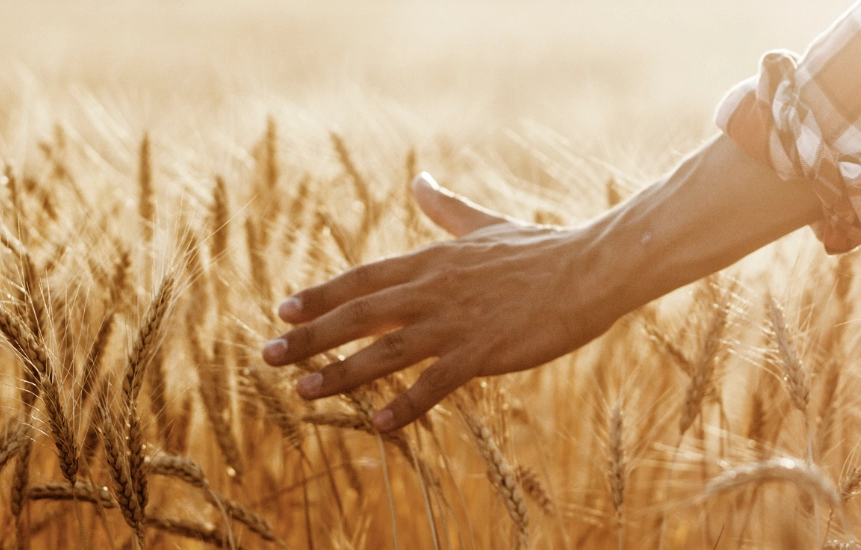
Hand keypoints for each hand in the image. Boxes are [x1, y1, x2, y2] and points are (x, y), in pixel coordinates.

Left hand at [262, 138, 825, 431]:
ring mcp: (457, 321)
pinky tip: (378, 424)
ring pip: (385, 349)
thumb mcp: (485, 225)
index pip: (364, 280)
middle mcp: (434, 289)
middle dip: (310, 337)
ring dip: (340, 372)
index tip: (284, 312)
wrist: (592, 267)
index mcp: (432, 261)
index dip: (321, 297)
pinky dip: (406, 403)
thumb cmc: (541, 249)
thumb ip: (446, 209)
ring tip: (304, 392)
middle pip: (359, 314)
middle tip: (267, 356)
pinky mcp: (484, 350)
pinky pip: (435, 382)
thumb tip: (420, 180)